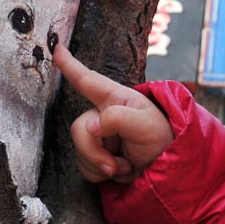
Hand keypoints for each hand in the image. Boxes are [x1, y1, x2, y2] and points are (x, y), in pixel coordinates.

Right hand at [53, 45, 172, 183]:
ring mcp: (99, 137)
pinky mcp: (97, 157)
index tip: (57, 49)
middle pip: (79, 129)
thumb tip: (91, 127)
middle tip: (113, 166)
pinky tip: (118, 172)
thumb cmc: (162, 139)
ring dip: (101, 165)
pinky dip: (99, 174)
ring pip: (80, 151)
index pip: (89, 80)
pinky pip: (84, 167)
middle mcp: (103, 116)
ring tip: (125, 167)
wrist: (167, 171)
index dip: (70, 65)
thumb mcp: (147, 125)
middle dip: (93, 152)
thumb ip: (118, 119)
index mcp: (115, 99)